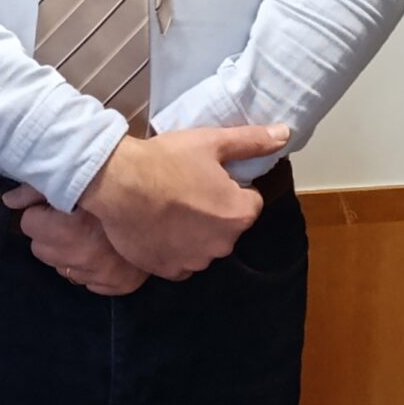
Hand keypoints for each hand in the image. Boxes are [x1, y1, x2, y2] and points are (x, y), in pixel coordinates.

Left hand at [1, 184, 145, 294]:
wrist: (170, 206)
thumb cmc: (120, 186)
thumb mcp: (80, 181)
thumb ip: (38, 189)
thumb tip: (8, 201)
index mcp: (72, 230)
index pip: (30, 224)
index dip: (41, 210)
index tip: (58, 203)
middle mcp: (84, 259)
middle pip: (40, 248)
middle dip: (50, 231)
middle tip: (70, 217)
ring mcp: (100, 277)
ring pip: (60, 265)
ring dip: (66, 250)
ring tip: (86, 231)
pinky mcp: (115, 287)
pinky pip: (84, 280)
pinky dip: (87, 266)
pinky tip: (100, 248)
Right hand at [77, 124, 289, 281]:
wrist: (117, 184)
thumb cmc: (166, 160)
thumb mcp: (211, 142)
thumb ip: (251, 141)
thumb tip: (285, 134)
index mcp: (238, 214)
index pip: (249, 201)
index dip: (231, 186)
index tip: (208, 176)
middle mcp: (223, 245)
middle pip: (227, 225)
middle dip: (214, 210)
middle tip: (186, 188)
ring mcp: (195, 261)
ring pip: (204, 244)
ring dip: (195, 231)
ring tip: (168, 207)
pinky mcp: (169, 270)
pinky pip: (181, 260)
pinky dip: (174, 247)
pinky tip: (158, 227)